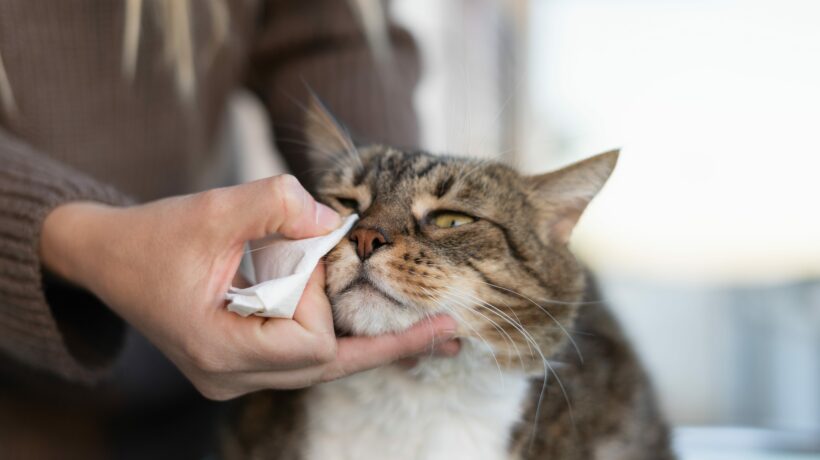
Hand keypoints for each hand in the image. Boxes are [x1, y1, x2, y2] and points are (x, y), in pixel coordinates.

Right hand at [40, 175, 458, 399]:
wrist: (108, 257)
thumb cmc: (155, 235)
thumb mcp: (213, 208)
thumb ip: (275, 204)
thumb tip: (335, 218)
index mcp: (222, 351)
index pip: (312, 343)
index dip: (321, 299)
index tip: (297, 256)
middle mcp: (232, 378)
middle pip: (330, 364)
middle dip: (381, 341)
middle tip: (452, 336)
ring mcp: (237, 377)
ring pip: (322, 365)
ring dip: (367, 343)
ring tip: (436, 340)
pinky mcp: (243, 363)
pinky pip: (305, 356)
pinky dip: (342, 339)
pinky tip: (387, 336)